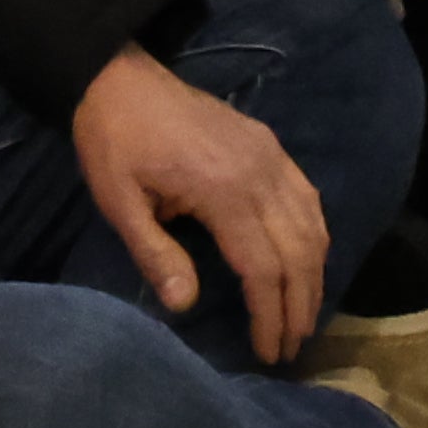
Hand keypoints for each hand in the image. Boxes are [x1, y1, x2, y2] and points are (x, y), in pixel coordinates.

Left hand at [64, 39, 328, 359]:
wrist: (117, 76)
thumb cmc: (112, 140)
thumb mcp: (117, 201)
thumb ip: (154, 253)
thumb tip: (185, 306)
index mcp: (222, 189)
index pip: (262, 267)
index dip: (270, 314)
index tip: (270, 351)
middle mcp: (259, 172)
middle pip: (299, 252)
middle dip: (300, 305)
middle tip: (293, 346)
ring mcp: (270, 155)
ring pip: (313, 226)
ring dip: (314, 275)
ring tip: (303, 316)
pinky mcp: (270, 144)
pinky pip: (307, 197)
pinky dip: (315, 236)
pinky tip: (307, 262)